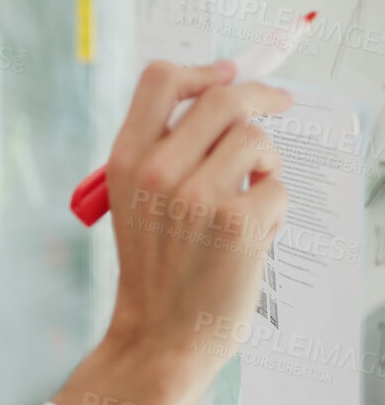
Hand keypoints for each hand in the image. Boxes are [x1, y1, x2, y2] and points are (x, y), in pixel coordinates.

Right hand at [54, 59, 290, 404]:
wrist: (161, 333)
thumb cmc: (157, 267)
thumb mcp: (135, 200)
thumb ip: (164, 152)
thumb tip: (221, 99)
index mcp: (125, 160)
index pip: (161, 79)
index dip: (202, 70)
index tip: (226, 75)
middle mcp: (157, 170)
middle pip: (223, 97)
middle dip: (261, 95)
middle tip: (279, 104)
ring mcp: (198, 196)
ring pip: (257, 140)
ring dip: (266, 163)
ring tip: (252, 197)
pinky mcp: (239, 222)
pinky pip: (278, 187)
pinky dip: (275, 207)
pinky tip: (253, 235)